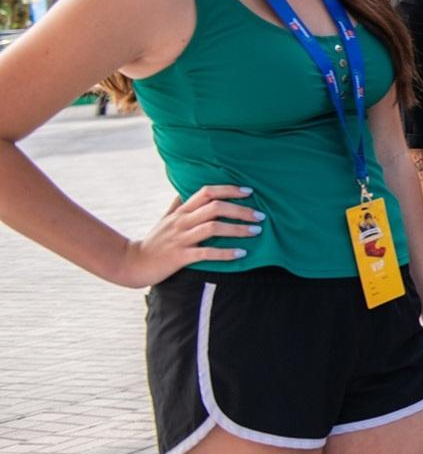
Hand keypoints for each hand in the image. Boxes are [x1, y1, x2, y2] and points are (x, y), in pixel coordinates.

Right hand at [114, 185, 265, 287]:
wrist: (132, 263)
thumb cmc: (153, 241)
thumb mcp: (164, 220)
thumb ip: (176, 206)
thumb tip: (183, 192)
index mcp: (181, 211)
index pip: (207, 192)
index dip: (229, 189)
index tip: (249, 191)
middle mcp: (182, 222)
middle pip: (215, 207)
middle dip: (240, 210)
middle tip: (261, 215)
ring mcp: (180, 239)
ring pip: (213, 228)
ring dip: (237, 229)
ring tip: (256, 232)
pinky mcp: (179, 257)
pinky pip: (206, 253)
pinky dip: (225, 253)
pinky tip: (241, 253)